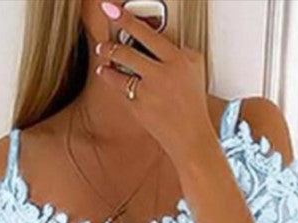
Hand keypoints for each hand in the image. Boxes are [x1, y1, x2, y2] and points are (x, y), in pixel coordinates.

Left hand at [94, 0, 213, 158]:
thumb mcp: (194, 68)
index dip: (126, 19)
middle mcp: (162, 74)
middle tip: (104, 42)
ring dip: (107, 60)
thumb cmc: (193, 102)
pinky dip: (112, 80)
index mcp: (179, 60)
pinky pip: (120, 88)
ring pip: (119, 69)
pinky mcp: (138, 107)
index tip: (111, 9)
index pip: (147, 33)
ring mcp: (149, 91)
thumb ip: (176, 51)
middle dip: (111, 44)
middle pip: (127, 51)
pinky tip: (108, 75)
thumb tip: (156, 37)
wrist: (190, 136)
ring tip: (103, 56)